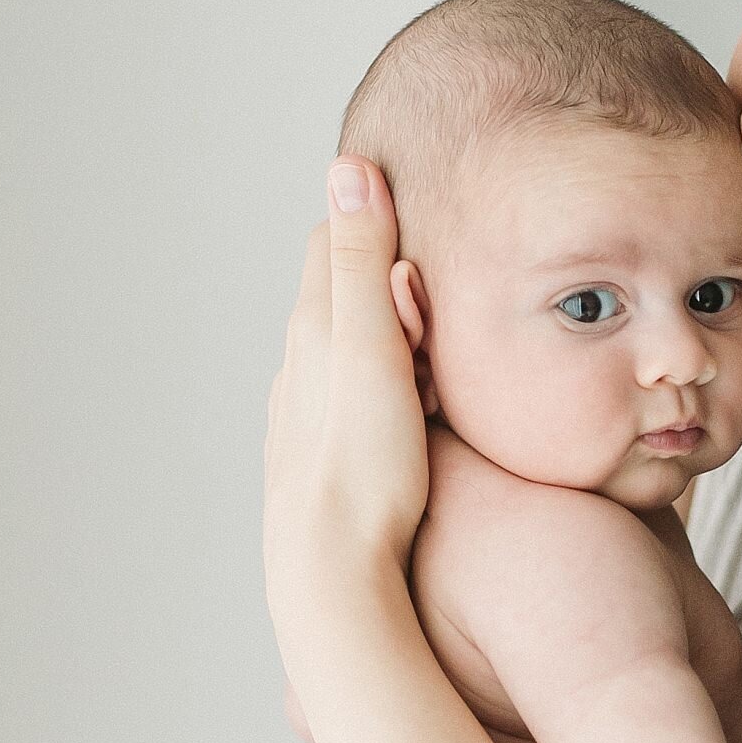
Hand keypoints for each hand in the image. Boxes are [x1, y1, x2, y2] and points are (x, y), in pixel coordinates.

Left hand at [263, 158, 427, 687]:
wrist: (332, 573)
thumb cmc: (362, 464)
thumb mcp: (374, 348)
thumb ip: (362, 262)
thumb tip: (349, 170)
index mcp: (312, 328)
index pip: (333, 239)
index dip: (378, 221)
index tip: (427, 222)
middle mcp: (298, 366)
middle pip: (340, 295)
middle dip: (387, 283)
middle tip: (443, 303)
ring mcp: (305, 416)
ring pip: (347, 354)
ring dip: (388, 343)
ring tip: (436, 362)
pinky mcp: (322, 459)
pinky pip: (354, 403)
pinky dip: (385, 390)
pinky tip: (414, 416)